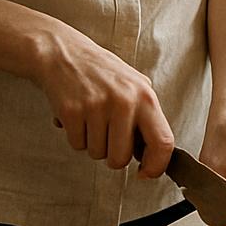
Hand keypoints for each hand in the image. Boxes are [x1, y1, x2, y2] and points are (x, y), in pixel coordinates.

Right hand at [33, 22, 174, 177]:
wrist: (63, 53)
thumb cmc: (101, 72)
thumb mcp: (134, 85)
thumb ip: (146, 116)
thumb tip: (153, 154)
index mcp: (145, 96)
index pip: (163, 142)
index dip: (156, 166)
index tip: (145, 173)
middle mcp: (124, 101)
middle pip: (121, 158)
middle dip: (112, 156)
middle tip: (107, 136)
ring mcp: (97, 106)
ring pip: (97, 154)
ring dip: (92, 143)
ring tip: (91, 118)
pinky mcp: (72, 111)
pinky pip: (77, 145)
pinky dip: (76, 136)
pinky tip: (77, 116)